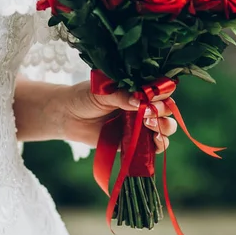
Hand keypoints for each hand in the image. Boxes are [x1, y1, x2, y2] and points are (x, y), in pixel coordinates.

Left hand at [60, 81, 177, 152]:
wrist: (68, 116)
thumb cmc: (84, 97)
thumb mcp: (102, 92)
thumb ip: (121, 96)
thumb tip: (140, 102)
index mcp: (138, 89)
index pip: (160, 88)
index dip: (162, 92)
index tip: (153, 97)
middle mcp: (143, 106)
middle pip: (167, 108)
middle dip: (162, 111)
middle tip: (148, 114)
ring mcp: (141, 124)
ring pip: (165, 127)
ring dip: (164, 127)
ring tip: (150, 126)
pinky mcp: (135, 142)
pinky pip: (154, 146)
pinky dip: (160, 145)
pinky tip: (155, 141)